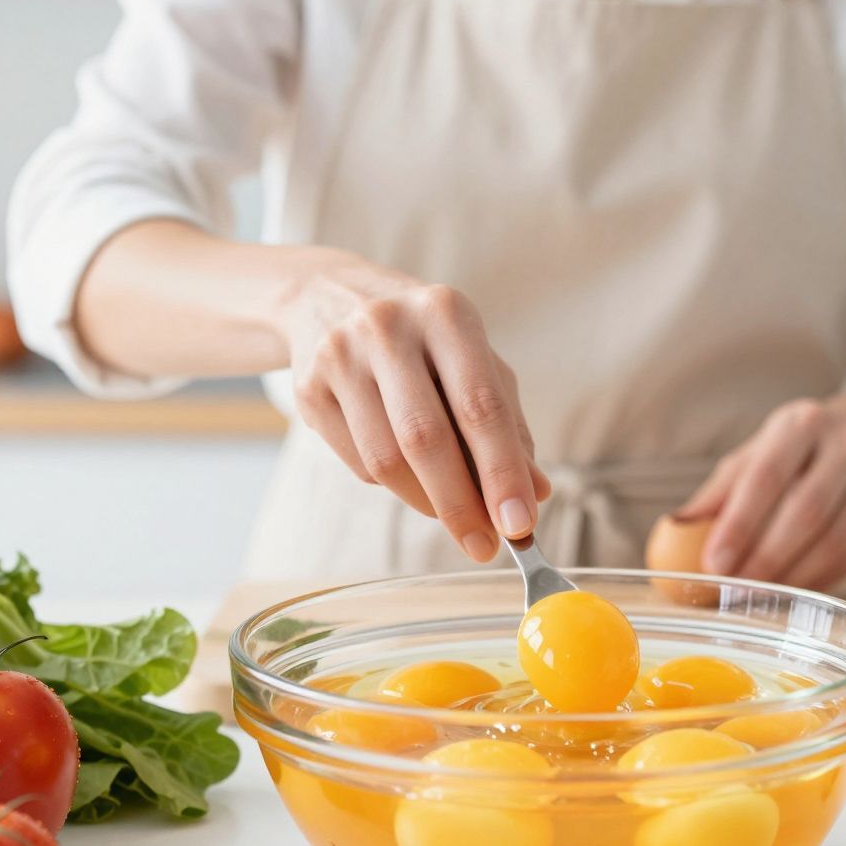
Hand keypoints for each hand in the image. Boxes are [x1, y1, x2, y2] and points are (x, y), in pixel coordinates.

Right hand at [284, 255, 549, 562]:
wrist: (329, 298)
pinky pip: (357, 463)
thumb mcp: (476, 363)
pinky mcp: (307, 389)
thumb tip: (537, 493)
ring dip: (427, 503)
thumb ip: (509, 426)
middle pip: (426, 438)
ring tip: (455, 519)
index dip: (503, 471)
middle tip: (486, 547)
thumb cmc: (425, 342)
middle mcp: (387, 327)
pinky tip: (411, 478)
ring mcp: (339, 356)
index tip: (521, 524)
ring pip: (385, 460)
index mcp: (445, 313)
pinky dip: (393, 486)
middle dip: (461, 504)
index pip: (481, 406)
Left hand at [677, 399, 845, 589]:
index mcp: (803, 422)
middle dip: (765, 559)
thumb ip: (718, 492)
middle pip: (805, 513)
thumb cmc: (797, 451)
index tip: (713, 563)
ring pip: (835, 542)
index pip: (767, 475)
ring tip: (757, 598)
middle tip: (732, 592)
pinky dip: (819, 582)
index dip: (739, 524)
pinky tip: (792, 593)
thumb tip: (673, 530)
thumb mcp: (756, 454)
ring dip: (792, 578)